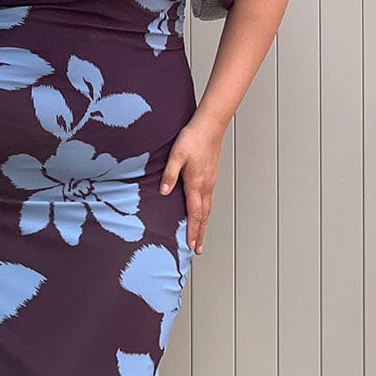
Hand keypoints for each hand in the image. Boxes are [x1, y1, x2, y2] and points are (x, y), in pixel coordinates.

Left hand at [159, 112, 224, 254]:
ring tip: (201, 237)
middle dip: (200, 234)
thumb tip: (163, 191)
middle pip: (203, 216)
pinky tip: (203, 212)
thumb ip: (169, 174)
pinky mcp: (211, 176)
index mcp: (196, 184)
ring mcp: (210, 182)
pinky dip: (206, 212)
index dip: (193, 231)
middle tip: (198, 249)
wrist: (210, 126)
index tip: (191, 245)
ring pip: (208, 209)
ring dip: (204, 224)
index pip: (195, 214)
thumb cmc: (193, 138)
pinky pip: (209, 199)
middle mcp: (206, 186)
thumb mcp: (176, 155)